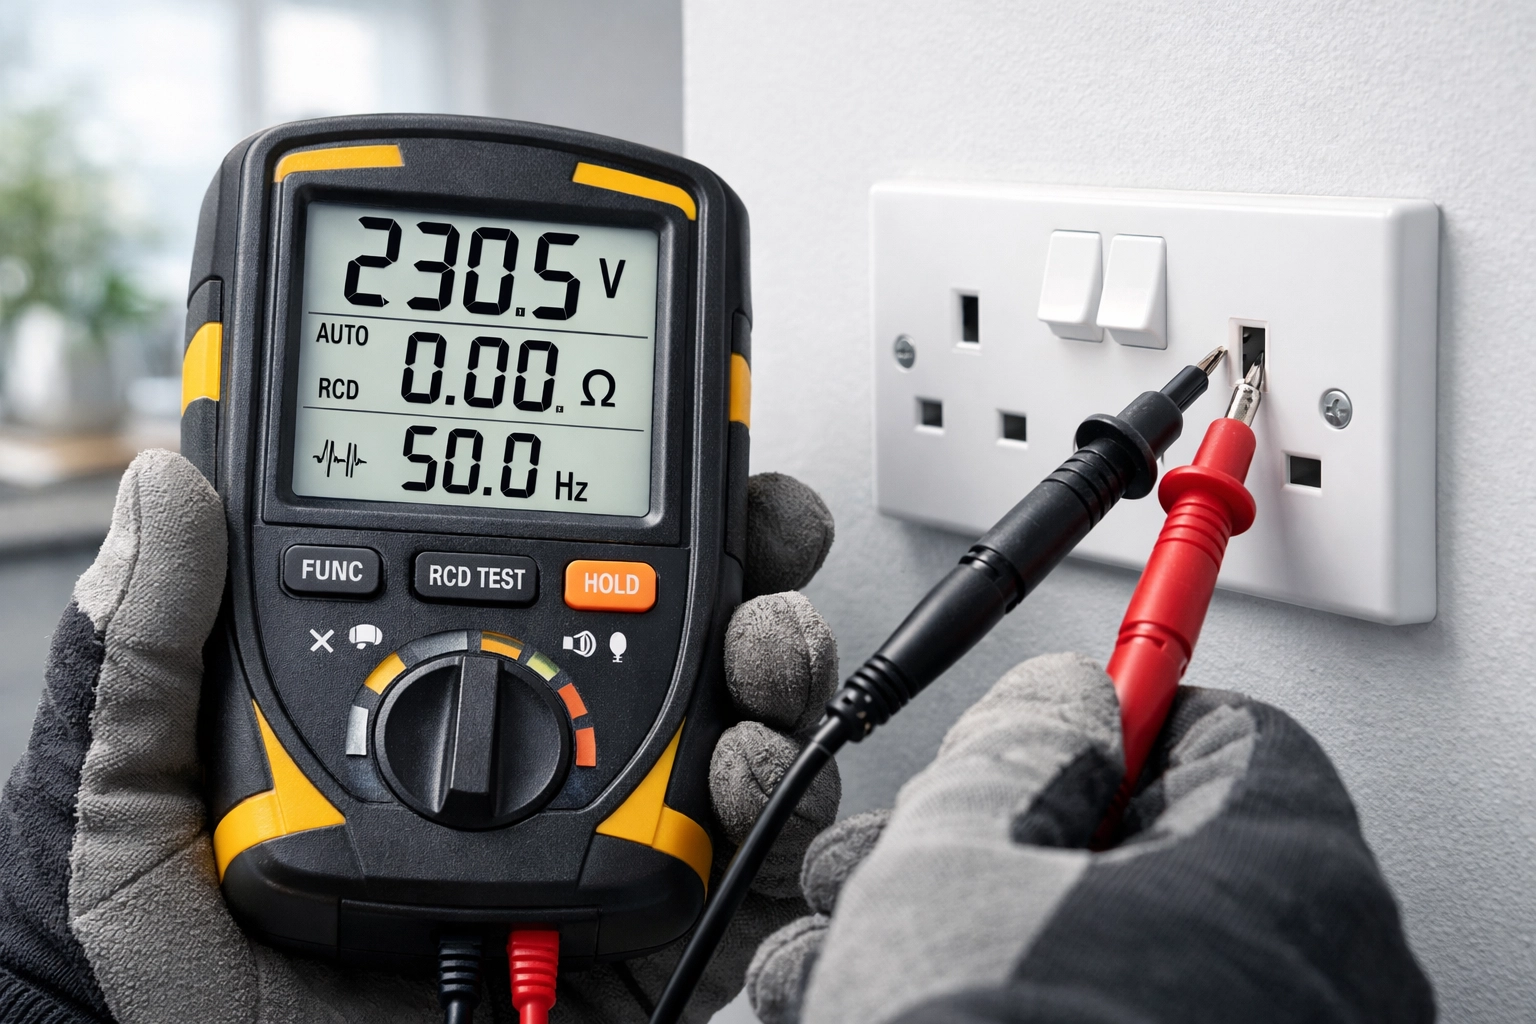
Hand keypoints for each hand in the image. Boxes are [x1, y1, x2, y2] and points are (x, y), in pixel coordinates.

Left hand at [0, 453, 840, 1023]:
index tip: (648, 439)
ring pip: (727, 724)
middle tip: (765, 529)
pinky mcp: (644, 931)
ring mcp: (589, 833)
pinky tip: (745, 773)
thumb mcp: (129, 812)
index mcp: (423, 696)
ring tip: (762, 649)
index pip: (528, 569)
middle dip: (739, 564)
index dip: (604, 498)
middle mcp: (524, 752)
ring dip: (775, 664)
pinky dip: (782, 808)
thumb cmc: (168, 991)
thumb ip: (145, 657)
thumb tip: (172, 488)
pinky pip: (749, 864)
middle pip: (664, 631)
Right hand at [747, 653, 1434, 1023]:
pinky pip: (1109, 1022)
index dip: (1110, 709)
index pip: (1221, 727)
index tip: (1048, 714)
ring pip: (1107, 956)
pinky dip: (1006, 1011)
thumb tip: (1060, 701)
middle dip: (995, 843)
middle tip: (908, 859)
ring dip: (968, 937)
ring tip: (850, 958)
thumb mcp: (957, 858)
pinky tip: (881, 1009)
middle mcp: (1307, 981)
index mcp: (1282, 875)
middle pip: (1149, 851)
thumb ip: (1012, 746)